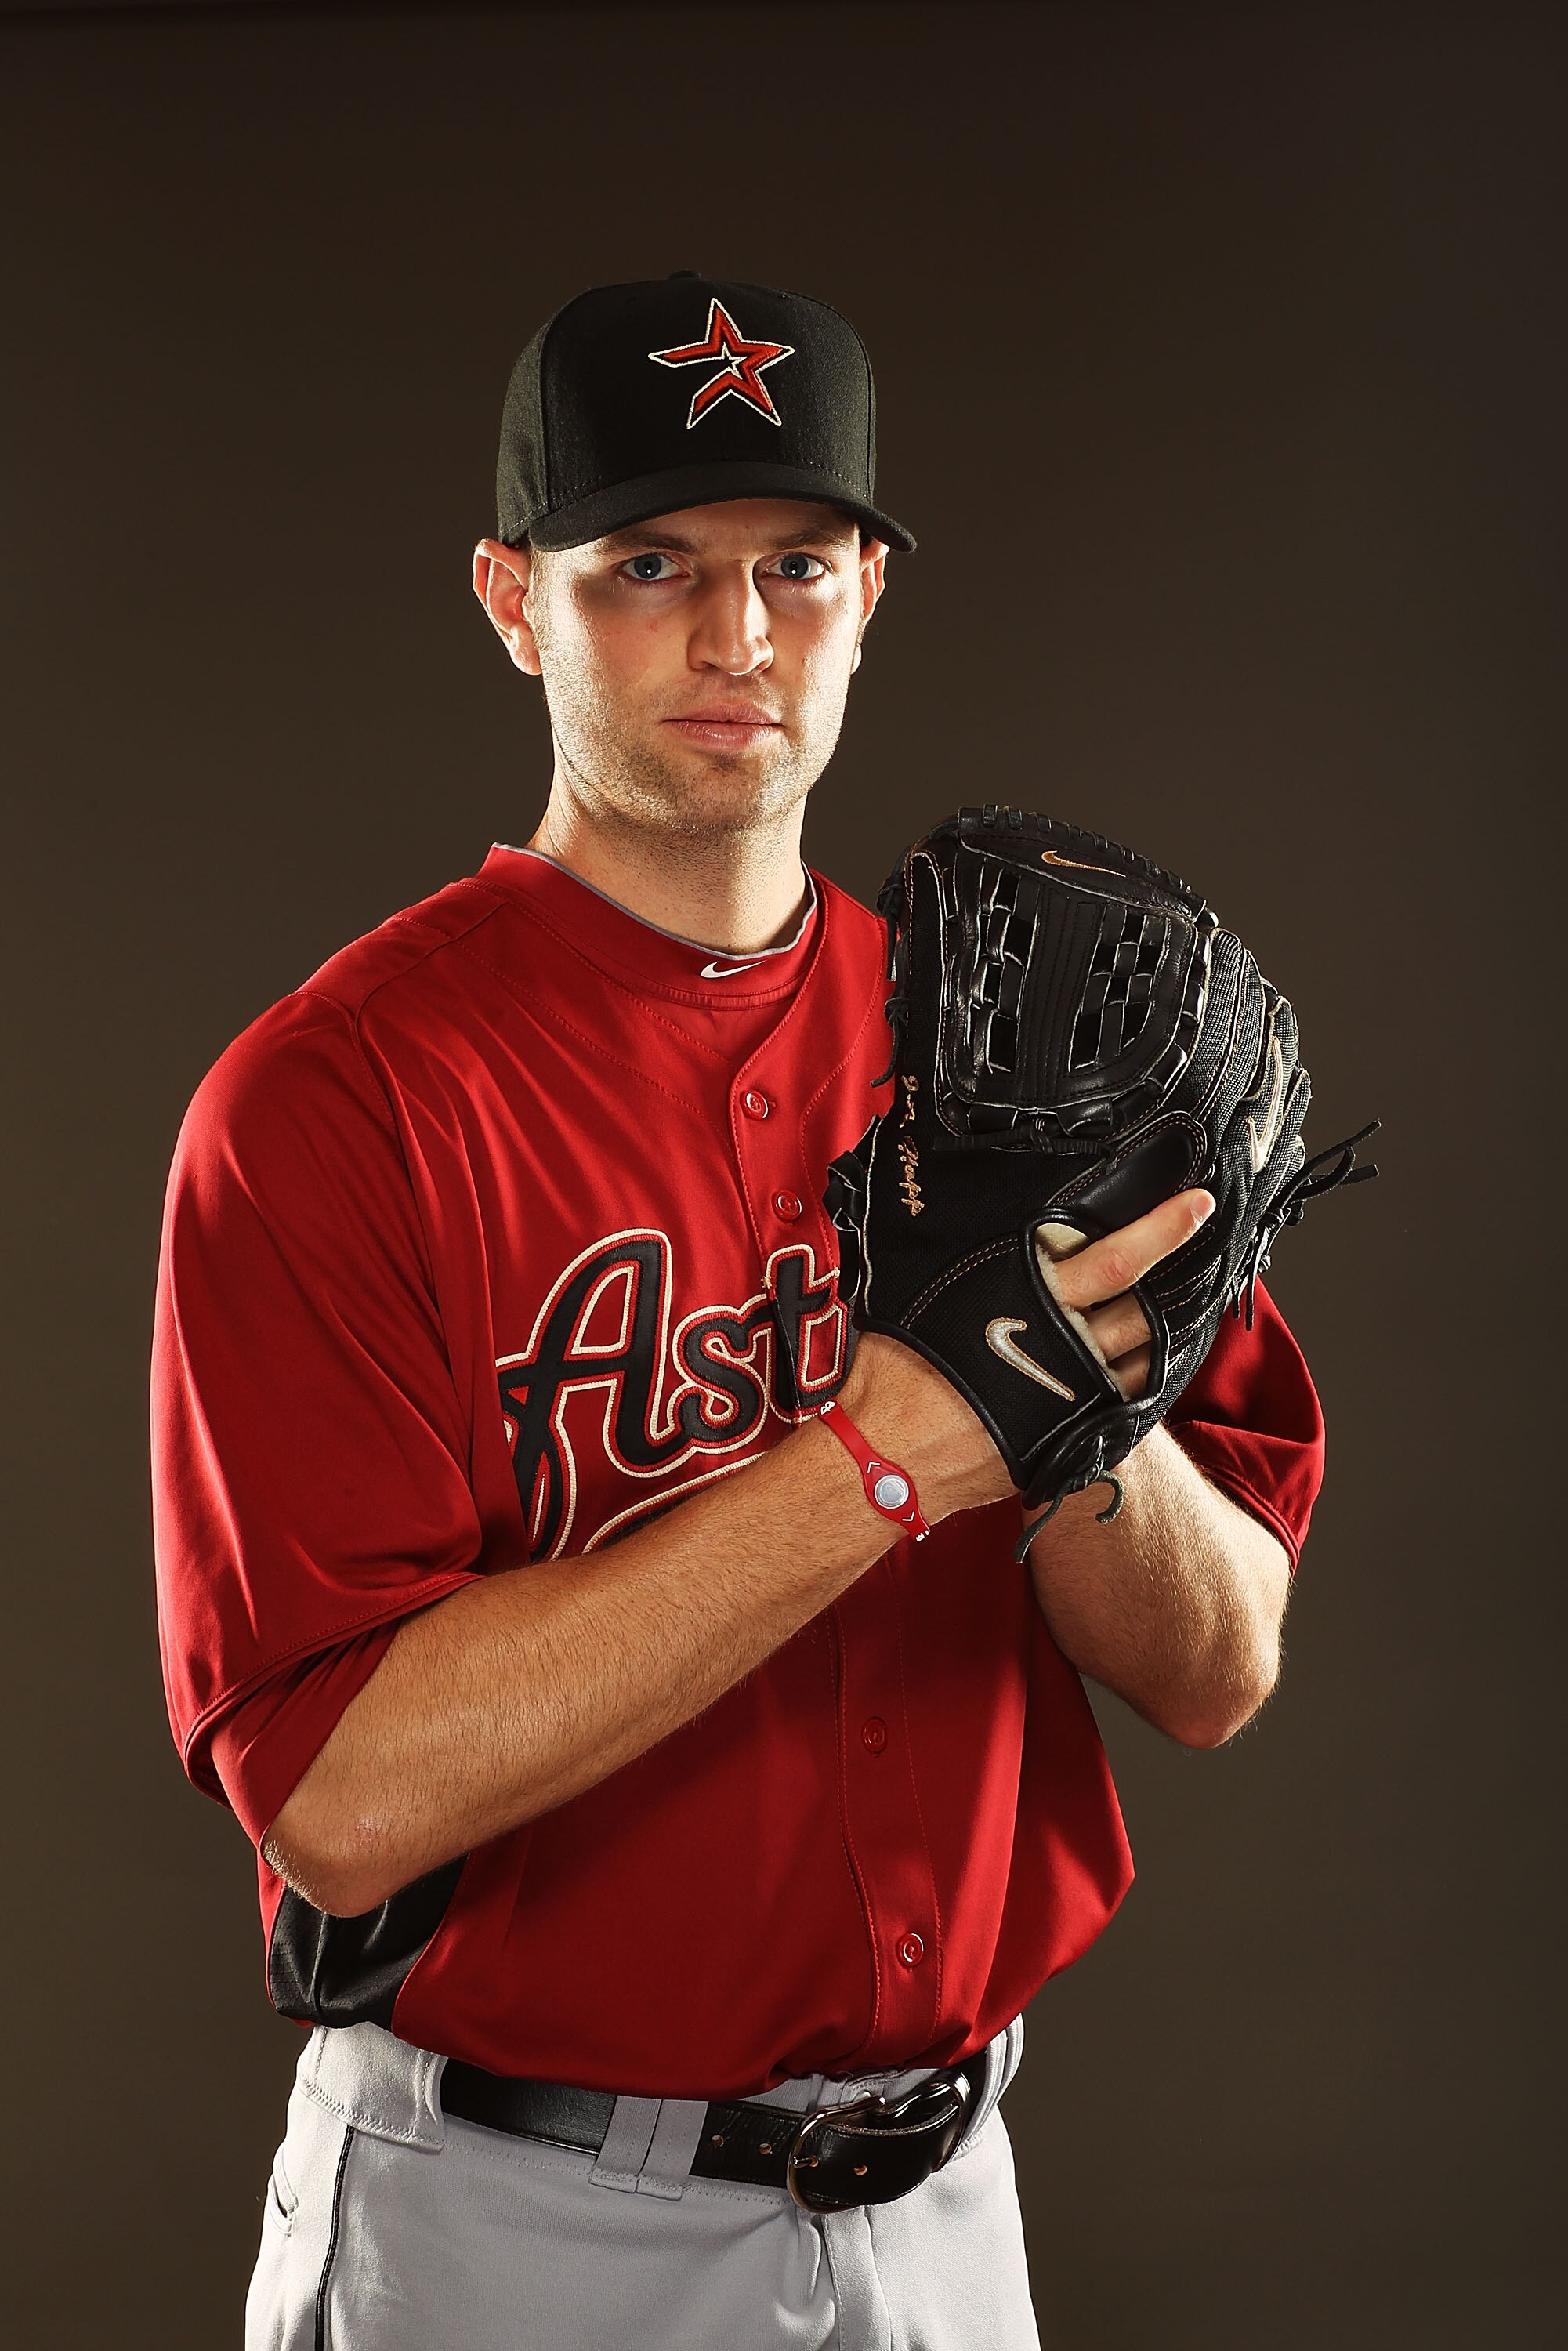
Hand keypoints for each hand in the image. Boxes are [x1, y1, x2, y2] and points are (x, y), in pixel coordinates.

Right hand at [838, 1187, 1215, 1523]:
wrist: (887, 1457)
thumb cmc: (896, 1374)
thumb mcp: (925, 1294)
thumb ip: (965, 1267)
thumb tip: (967, 1229)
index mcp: (1031, 1301)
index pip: (1115, 1258)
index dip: (1160, 1230)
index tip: (1196, 1205)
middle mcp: (1066, 1347)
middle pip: (1144, 1308)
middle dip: (1177, 1280)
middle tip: (1203, 1254)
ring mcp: (1074, 1395)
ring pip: (1144, 1357)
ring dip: (1162, 1332)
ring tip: (1177, 1306)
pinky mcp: (1070, 1434)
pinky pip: (1125, 1401)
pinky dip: (1139, 1378)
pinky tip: (1140, 1362)